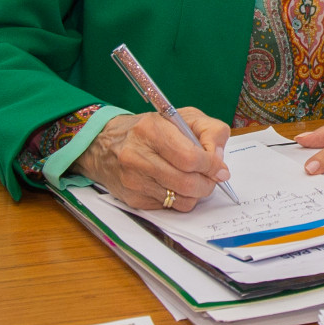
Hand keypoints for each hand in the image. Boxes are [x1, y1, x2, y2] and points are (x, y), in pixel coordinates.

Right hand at [73, 108, 231, 212]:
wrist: (104, 145)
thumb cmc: (149, 129)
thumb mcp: (182, 117)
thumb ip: (209, 131)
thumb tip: (220, 161)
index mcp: (151, 130)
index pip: (190, 158)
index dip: (211, 166)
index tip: (220, 168)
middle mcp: (137, 157)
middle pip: (187, 183)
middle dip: (207, 183)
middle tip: (211, 177)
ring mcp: (133, 181)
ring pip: (181, 200)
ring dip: (196, 193)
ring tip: (194, 179)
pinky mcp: (132, 199)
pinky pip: (169, 207)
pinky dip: (179, 198)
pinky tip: (174, 184)